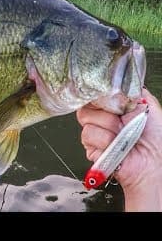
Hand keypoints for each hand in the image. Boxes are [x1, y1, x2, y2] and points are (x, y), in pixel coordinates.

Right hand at [76, 88, 161, 210]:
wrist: (155, 160)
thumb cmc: (156, 136)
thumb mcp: (145, 103)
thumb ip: (128, 89)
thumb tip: (111, 79)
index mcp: (113, 106)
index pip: (93, 92)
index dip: (99, 93)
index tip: (109, 96)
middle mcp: (102, 118)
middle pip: (86, 104)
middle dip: (107, 111)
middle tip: (122, 119)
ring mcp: (95, 132)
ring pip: (86, 119)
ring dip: (108, 127)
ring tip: (122, 136)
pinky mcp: (90, 147)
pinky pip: (88, 134)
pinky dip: (105, 140)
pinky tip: (115, 145)